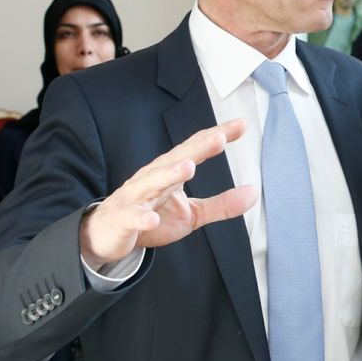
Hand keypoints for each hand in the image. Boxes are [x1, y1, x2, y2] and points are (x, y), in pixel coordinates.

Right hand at [79, 119, 255, 266]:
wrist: (107, 236)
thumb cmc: (151, 218)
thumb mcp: (191, 214)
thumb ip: (221, 204)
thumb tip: (254, 193)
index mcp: (169, 172)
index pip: (195, 148)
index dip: (217, 136)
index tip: (241, 125)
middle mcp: (152, 177)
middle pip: (177, 158)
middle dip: (198, 148)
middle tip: (220, 138)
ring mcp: (135, 196)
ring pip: (152, 182)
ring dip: (170, 174)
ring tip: (189, 167)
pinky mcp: (122, 218)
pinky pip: (132, 217)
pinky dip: (142, 217)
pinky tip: (153, 219)